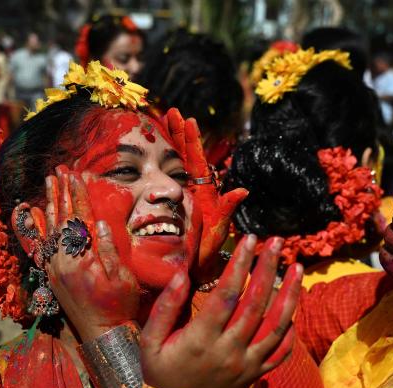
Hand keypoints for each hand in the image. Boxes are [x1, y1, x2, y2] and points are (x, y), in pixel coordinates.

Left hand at [32, 166, 138, 341]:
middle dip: (61, 193)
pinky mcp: (52, 276)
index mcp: (82, 259)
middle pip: (61, 219)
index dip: (79, 196)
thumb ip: (108, 250)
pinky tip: (35, 216)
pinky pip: (41, 247)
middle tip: (59, 171)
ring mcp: (55, 269)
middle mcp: (63, 261)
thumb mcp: (122, 278)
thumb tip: (98, 223)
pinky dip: (37, 229)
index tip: (76, 176)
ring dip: (50, 205)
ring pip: (49, 230)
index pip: (79, 219)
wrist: (104, 333)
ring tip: (49, 185)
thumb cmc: (119, 304)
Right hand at [140, 235, 300, 387]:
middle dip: (267, 268)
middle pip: (256, 304)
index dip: (240, 264)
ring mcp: (247, 363)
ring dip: (290, 294)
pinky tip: (294, 306)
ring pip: (276, 326)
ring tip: (296, 267)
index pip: (227, 294)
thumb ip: (165, 307)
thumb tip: (181, 274)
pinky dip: (291, 329)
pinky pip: (282, 351)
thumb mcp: (151, 342)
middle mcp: (229, 350)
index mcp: (201, 339)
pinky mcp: (257, 373)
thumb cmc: (162, 372)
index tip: (248, 239)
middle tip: (276, 241)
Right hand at [164, 108, 247, 280]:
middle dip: (177, 134)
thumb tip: (243, 190)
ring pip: (173, 164)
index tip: (188, 118)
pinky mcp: (170, 205)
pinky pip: (162, 181)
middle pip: (184, 156)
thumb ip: (228, 209)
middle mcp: (192, 190)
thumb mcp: (219, 229)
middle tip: (172, 111)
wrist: (193, 271)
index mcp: (204, 192)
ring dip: (169, 143)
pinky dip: (157, 165)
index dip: (191, 140)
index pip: (196, 160)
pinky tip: (149, 153)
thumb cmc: (207, 252)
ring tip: (162, 121)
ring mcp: (181, 197)